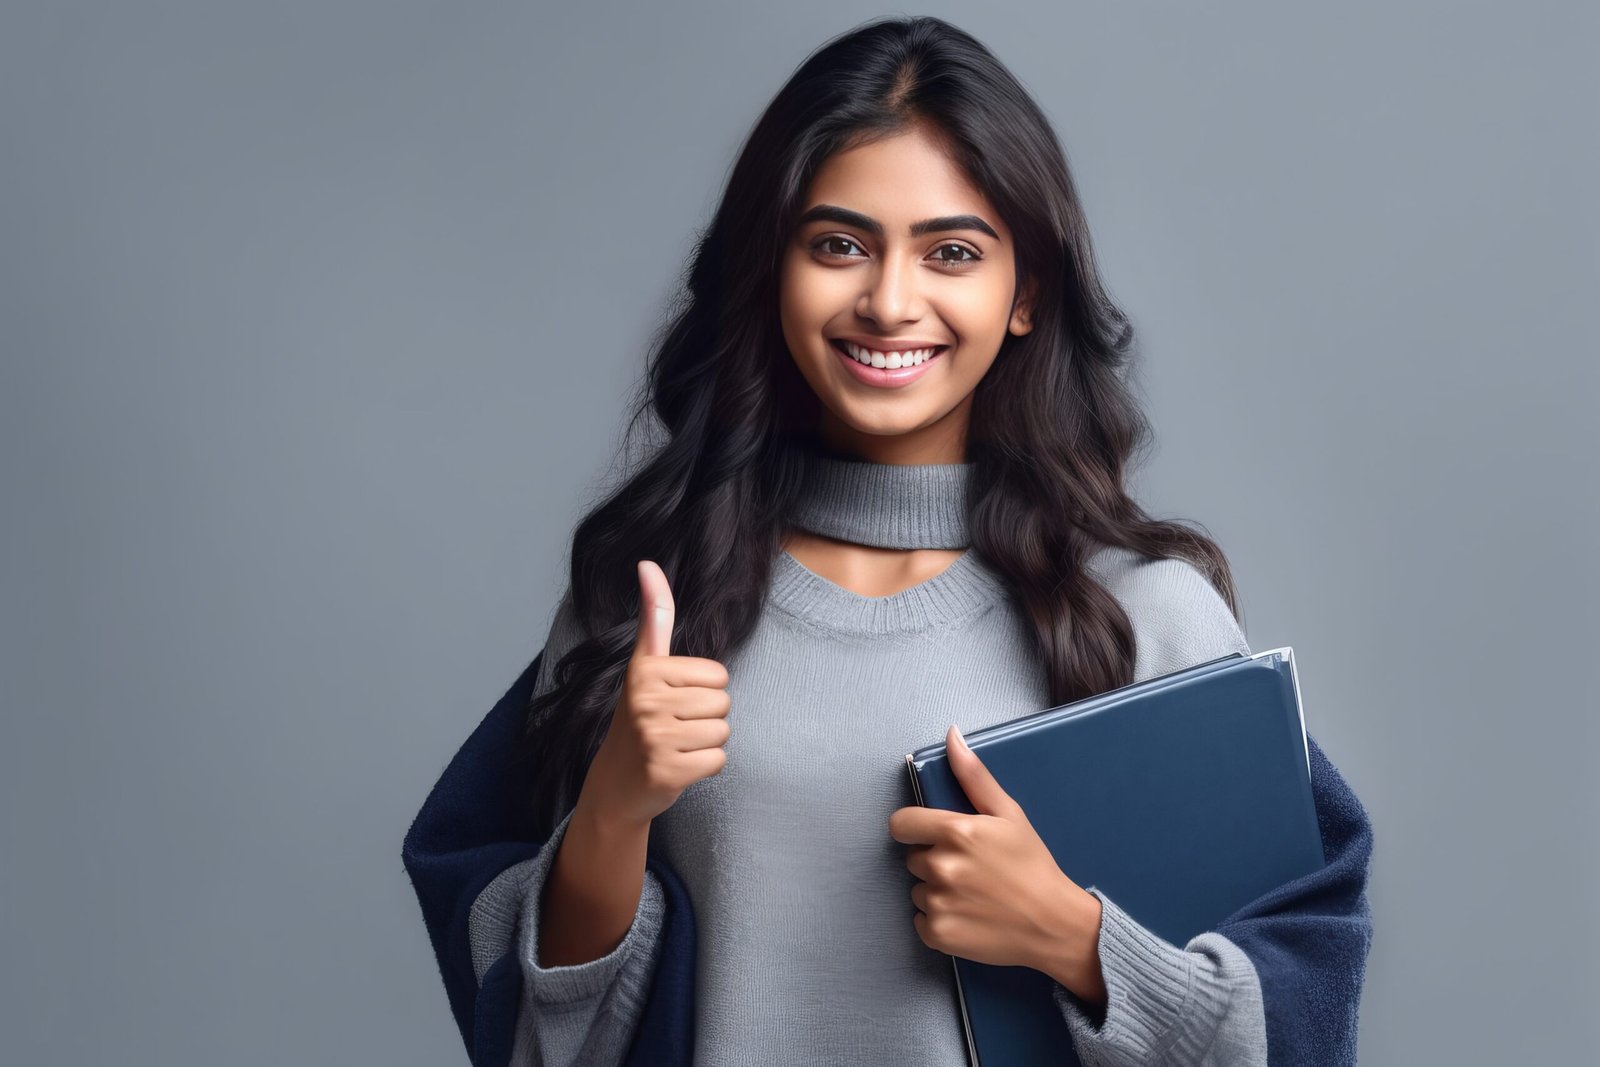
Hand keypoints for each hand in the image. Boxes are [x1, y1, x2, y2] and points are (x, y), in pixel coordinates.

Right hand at [576, 559, 732, 828]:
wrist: (615, 784)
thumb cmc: (640, 719)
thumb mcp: (644, 666)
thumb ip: (654, 616)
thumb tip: (647, 562)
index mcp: (645, 669)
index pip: (717, 674)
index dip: (703, 688)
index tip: (672, 698)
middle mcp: (646, 699)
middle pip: (723, 703)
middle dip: (706, 718)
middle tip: (674, 728)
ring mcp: (654, 736)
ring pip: (722, 731)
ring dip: (706, 743)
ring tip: (676, 746)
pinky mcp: (667, 769)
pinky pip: (718, 760)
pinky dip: (705, 768)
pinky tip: (679, 766)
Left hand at [888, 724, 1105, 999]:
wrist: (1054, 924)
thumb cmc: (1033, 865)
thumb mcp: (1008, 814)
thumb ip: (973, 776)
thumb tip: (951, 736)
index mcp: (956, 832)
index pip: (900, 824)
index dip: (914, 828)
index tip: (931, 836)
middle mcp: (941, 866)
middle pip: (913, 858)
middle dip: (935, 860)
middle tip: (971, 868)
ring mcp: (938, 903)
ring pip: (918, 890)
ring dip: (938, 891)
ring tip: (974, 894)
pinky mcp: (938, 934)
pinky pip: (921, 921)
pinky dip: (939, 920)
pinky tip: (968, 917)